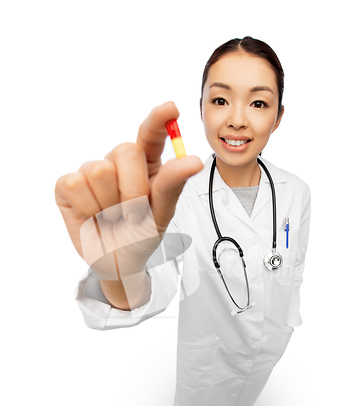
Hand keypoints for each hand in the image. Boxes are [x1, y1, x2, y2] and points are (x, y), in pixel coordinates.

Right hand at [55, 102, 202, 279]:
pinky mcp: (68, 185)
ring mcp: (91, 171)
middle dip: (132, 190)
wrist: (118, 262)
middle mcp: (118, 162)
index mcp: (146, 163)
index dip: (158, 120)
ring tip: (112, 216)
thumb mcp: (162, 213)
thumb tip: (192, 160)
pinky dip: (87, 209)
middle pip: (125, 151)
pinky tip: (92, 216)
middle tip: (133, 213)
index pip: (151, 134)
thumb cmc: (142, 234)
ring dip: (109, 204)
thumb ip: (172, 184)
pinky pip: (74, 184)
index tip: (171, 109)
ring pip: (99, 170)